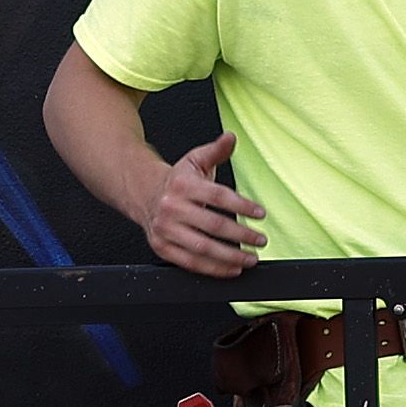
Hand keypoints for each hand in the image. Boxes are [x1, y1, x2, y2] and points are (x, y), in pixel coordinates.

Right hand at [146, 133, 268, 277]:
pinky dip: (214, 269)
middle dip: (241, 235)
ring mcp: (165, 230)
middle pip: (213, 225)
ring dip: (230, 256)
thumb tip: (231, 137)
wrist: (145, 193)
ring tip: (251, 258)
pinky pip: (190, 263)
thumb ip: (216, 150)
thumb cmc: (178, 180)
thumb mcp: (195, 160)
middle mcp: (171, 208)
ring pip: (202, 248)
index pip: (218, 196)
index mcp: (182, 185)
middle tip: (261, 240)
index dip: (242, 206)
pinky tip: (232, 268)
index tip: (261, 214)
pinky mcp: (162, 247)